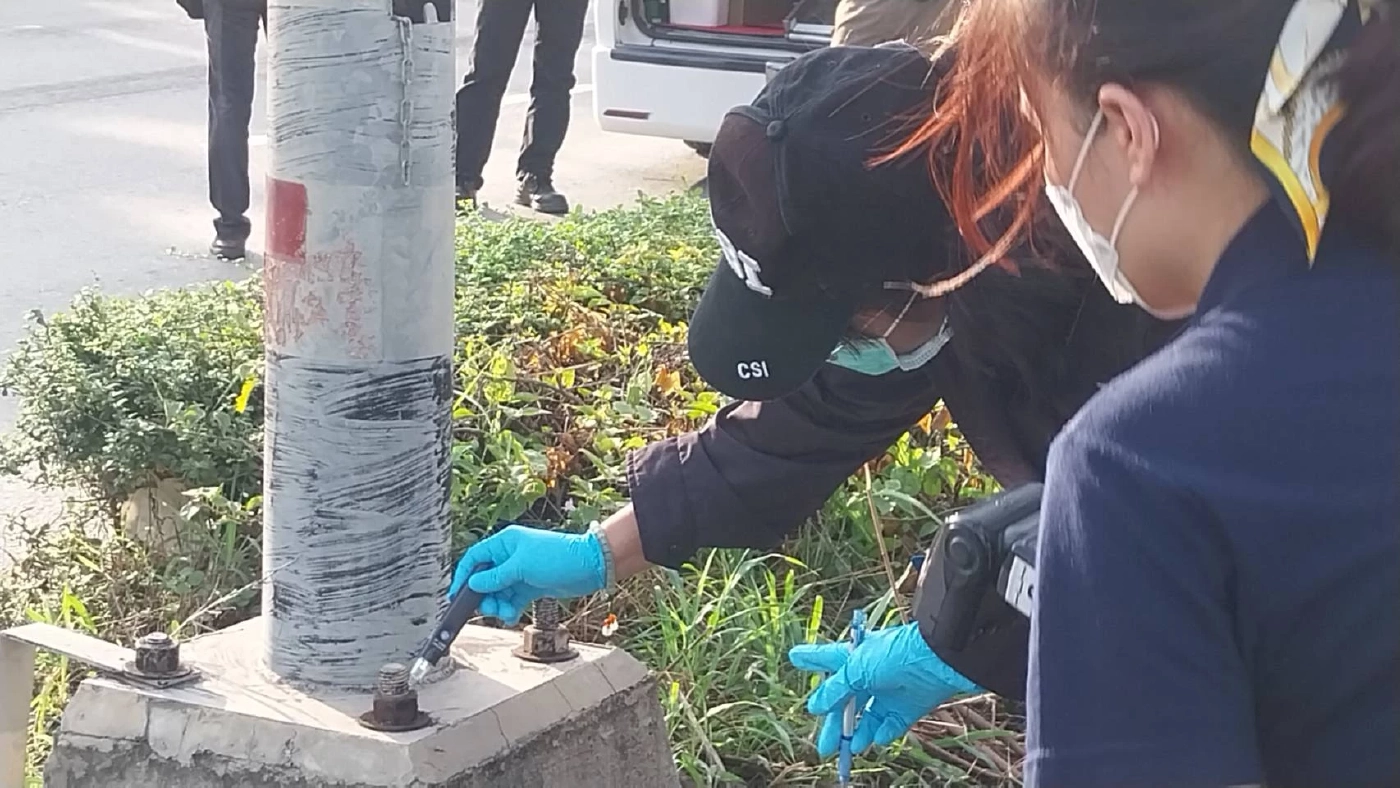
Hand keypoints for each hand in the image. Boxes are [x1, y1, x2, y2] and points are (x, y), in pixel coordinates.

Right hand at [449, 524, 605, 624]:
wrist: (590, 566)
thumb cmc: (558, 557)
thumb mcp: (522, 566)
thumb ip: (496, 577)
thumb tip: (473, 584)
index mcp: (505, 543)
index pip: (476, 558)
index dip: (464, 576)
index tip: (457, 595)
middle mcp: (510, 556)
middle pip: (485, 578)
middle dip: (484, 596)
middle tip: (488, 609)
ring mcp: (521, 572)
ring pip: (498, 592)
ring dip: (498, 604)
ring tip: (505, 613)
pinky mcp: (531, 586)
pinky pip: (512, 599)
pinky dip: (510, 608)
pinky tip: (511, 615)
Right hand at [788, 622, 979, 756]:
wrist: (937, 659)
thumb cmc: (893, 654)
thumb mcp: (856, 669)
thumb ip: (835, 690)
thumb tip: (814, 707)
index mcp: (855, 657)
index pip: (828, 659)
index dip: (811, 659)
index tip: (795, 657)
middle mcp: (871, 674)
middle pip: (846, 703)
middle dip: (835, 725)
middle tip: (824, 747)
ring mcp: (889, 691)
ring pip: (868, 718)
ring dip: (858, 733)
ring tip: (851, 747)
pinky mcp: (908, 707)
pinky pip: (891, 725)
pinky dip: (882, 733)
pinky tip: (875, 739)